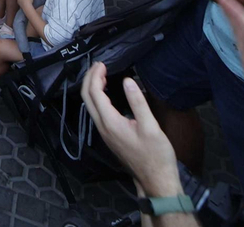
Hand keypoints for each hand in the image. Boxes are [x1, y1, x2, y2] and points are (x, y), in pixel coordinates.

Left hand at [79, 63, 183, 196]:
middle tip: (99, 65)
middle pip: (87, 98)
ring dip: (93, 88)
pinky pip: (97, 113)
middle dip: (89, 79)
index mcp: (110, 123)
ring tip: (102, 75)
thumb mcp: (151, 127)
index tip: (102, 63)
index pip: (95, 93)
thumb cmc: (156, 156)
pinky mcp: (110, 137)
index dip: (96, 75)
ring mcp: (105, 134)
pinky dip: (98, 98)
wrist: (156, 180)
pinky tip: (107, 94)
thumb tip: (128, 81)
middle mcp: (103, 128)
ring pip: (90, 106)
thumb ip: (138, 102)